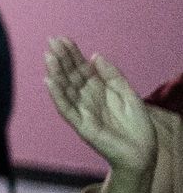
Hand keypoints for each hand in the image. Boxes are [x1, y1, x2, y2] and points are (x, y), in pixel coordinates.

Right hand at [47, 38, 153, 176]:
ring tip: (48, 56)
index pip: (80, 68)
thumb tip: (95, 56)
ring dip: (55, 73)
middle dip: (61, 59)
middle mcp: (87, 99)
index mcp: (98, 90)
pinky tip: (50, 82)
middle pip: (70, 76)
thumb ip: (112, 75)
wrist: (143, 154)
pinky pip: (66, 109)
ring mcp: (82, 111)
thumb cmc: (137, 126)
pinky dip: (57, 96)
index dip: (72, 54)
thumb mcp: (129, 93)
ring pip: (65, 89)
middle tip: (51, 41)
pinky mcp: (82, 126)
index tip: (62, 39)